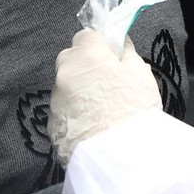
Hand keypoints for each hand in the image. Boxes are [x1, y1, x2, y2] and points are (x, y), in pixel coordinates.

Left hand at [48, 30, 161, 166]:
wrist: (118, 158)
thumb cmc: (134, 110)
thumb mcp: (141, 75)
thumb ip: (127, 54)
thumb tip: (121, 45)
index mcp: (86, 56)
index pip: (85, 35)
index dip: (99, 45)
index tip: (111, 57)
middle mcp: (64, 74)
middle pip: (70, 59)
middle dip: (84, 66)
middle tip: (107, 82)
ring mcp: (55, 101)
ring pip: (65, 87)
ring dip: (78, 91)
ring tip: (102, 110)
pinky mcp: (51, 126)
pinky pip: (63, 111)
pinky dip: (74, 114)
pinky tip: (93, 126)